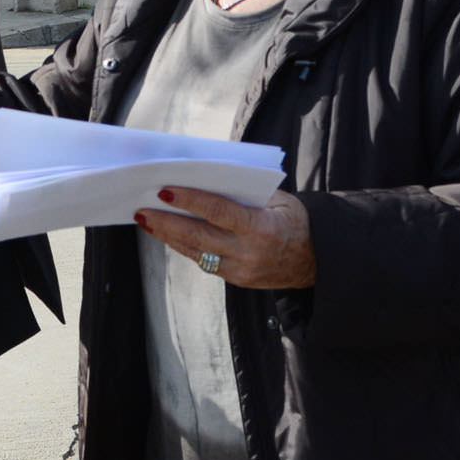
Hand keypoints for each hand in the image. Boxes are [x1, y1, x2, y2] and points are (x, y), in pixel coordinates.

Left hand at [134, 188, 315, 288]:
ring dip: (168, 236)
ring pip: (196, 252)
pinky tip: (169, 235)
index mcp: (261, 227)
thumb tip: (205, 179)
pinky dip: (184, 247)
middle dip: (167, 222)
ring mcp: (241, 270)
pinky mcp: (236, 280)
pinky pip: (203, 262)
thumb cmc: (295, 221)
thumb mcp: (279, 199)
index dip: (189, 201)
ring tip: (147, 220)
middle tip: (142, 209)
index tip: (164, 191)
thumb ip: (244, 193)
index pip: (218, 211)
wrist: (317, 259)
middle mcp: (249, 253)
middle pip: (198, 236)